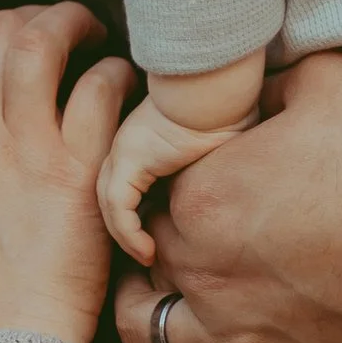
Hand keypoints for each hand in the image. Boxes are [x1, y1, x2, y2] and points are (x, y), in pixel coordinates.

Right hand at [0, 3, 138, 342]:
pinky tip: (128, 95)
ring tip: (104, 45)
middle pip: (4, 29)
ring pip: (45, 40)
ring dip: (81, 29)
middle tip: (78, 31)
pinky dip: (118, 77)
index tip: (44, 50)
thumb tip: (6, 112)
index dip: (15, 39)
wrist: (2, 341)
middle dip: (47, 18)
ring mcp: (20, 146)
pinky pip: (100, 87)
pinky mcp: (73, 170)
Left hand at [98, 93, 250, 263]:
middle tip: (144, 255)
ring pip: (109, 205)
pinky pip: (119, 207)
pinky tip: (146, 251)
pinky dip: (129, 233)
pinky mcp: (130, 157)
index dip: (136, 217)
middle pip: (110, 197)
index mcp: (146, 141)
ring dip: (126, 238)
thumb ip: (204, 173)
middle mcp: (128, 144)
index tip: (154, 243)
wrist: (221, 85)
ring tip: (146, 257)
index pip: (127, 185)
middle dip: (124, 230)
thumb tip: (226, 206)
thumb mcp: (218, 152)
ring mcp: (125, 149)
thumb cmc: (231, 113)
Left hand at [110, 49, 341, 342]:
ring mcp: (243, 341)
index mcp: (205, 196)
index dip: (173, 176)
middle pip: (147, 257)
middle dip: (158, 238)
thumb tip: (241, 93)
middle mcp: (208, 273)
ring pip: (149, 333)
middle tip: (190, 223)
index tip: (202, 170)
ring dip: (148, 310)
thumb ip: (262, 87)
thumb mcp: (330, 81)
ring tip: (162, 292)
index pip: (149, 187)